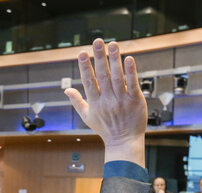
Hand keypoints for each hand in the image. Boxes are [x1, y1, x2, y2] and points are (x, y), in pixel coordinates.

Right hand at [65, 39, 146, 166]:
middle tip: (97, 41)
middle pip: (103, 76)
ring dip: (115, 60)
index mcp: (95, 103)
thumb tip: (66, 89)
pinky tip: (129, 59)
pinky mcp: (135, 101)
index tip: (82, 53)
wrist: (124, 142)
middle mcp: (108, 101)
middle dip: (99, 58)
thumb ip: (77, 102)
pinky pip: (133, 85)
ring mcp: (122, 101)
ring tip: (112, 44)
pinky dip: (131, 72)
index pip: (89, 82)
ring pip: (117, 78)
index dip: (85, 67)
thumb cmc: (105, 129)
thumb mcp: (88, 117)